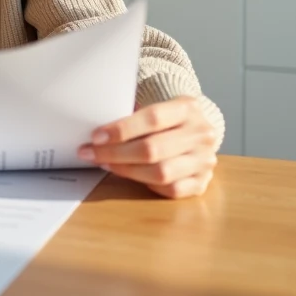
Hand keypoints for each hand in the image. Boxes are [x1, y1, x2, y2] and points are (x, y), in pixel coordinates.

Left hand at [78, 96, 216, 198]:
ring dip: (126, 171)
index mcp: (187, 108)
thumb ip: (133, 114)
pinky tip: (131, 175)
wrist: (198, 130)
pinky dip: (147, 184)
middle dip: (115, 153)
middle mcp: (200, 134)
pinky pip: (171, 190)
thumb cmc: (168, 119)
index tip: (95, 136)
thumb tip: (97, 132)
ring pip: (161, 172)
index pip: (152, 118)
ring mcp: (205, 160)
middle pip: (153, 149)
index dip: (121, 129)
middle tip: (90, 153)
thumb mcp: (157, 105)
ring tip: (105, 163)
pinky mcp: (203, 182)